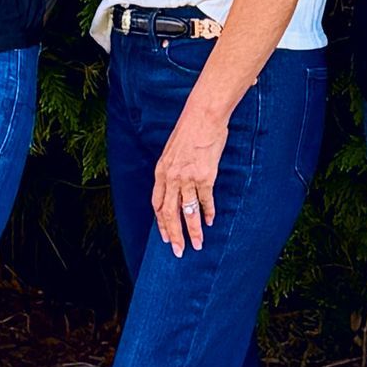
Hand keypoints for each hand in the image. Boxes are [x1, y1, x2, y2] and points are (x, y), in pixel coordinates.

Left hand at [153, 91, 228, 256]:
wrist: (204, 115)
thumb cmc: (190, 129)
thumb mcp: (173, 149)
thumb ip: (172, 168)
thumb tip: (176, 182)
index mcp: (161, 171)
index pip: (157, 204)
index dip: (160, 223)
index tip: (165, 236)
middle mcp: (172, 177)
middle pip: (169, 214)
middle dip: (173, 235)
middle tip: (178, 251)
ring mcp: (188, 178)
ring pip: (187, 212)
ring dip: (192, 231)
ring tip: (198, 244)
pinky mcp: (205, 176)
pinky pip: (205, 201)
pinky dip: (208, 213)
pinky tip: (210, 221)